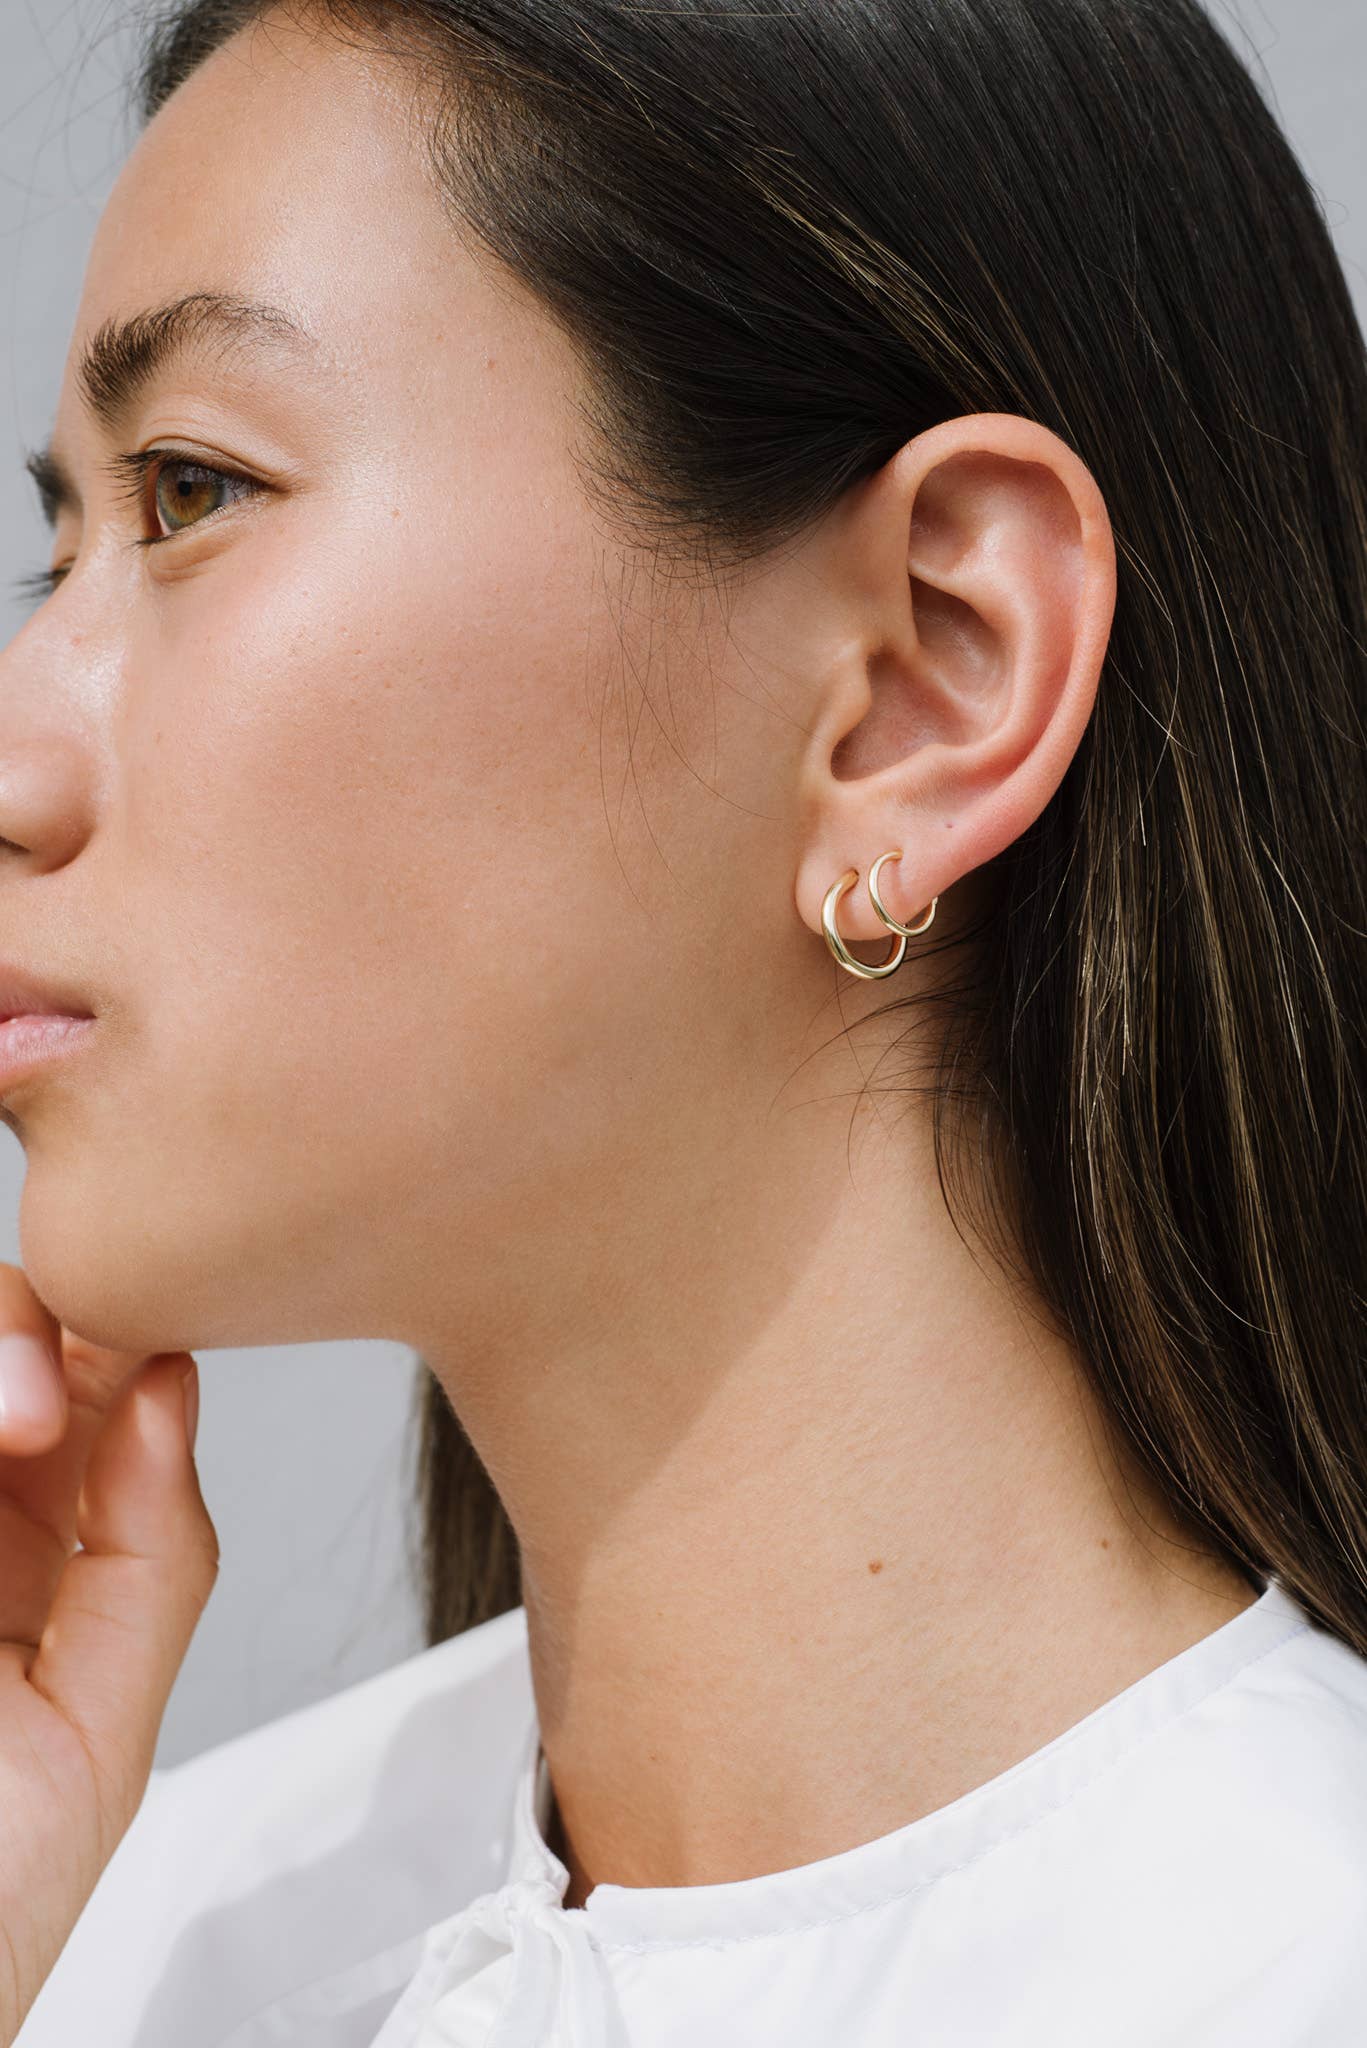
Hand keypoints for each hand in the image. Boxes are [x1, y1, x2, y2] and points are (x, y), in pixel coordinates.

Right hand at [0, 1262, 217, 2043]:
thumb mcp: (93, 1742)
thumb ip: (150, 1560)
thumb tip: (172, 1391)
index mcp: (33, 1575)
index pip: (83, 1401)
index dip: (113, 1348)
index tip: (141, 1351)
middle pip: (3, 1356)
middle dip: (33, 1341)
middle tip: (41, 1407)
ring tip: (17, 1422)